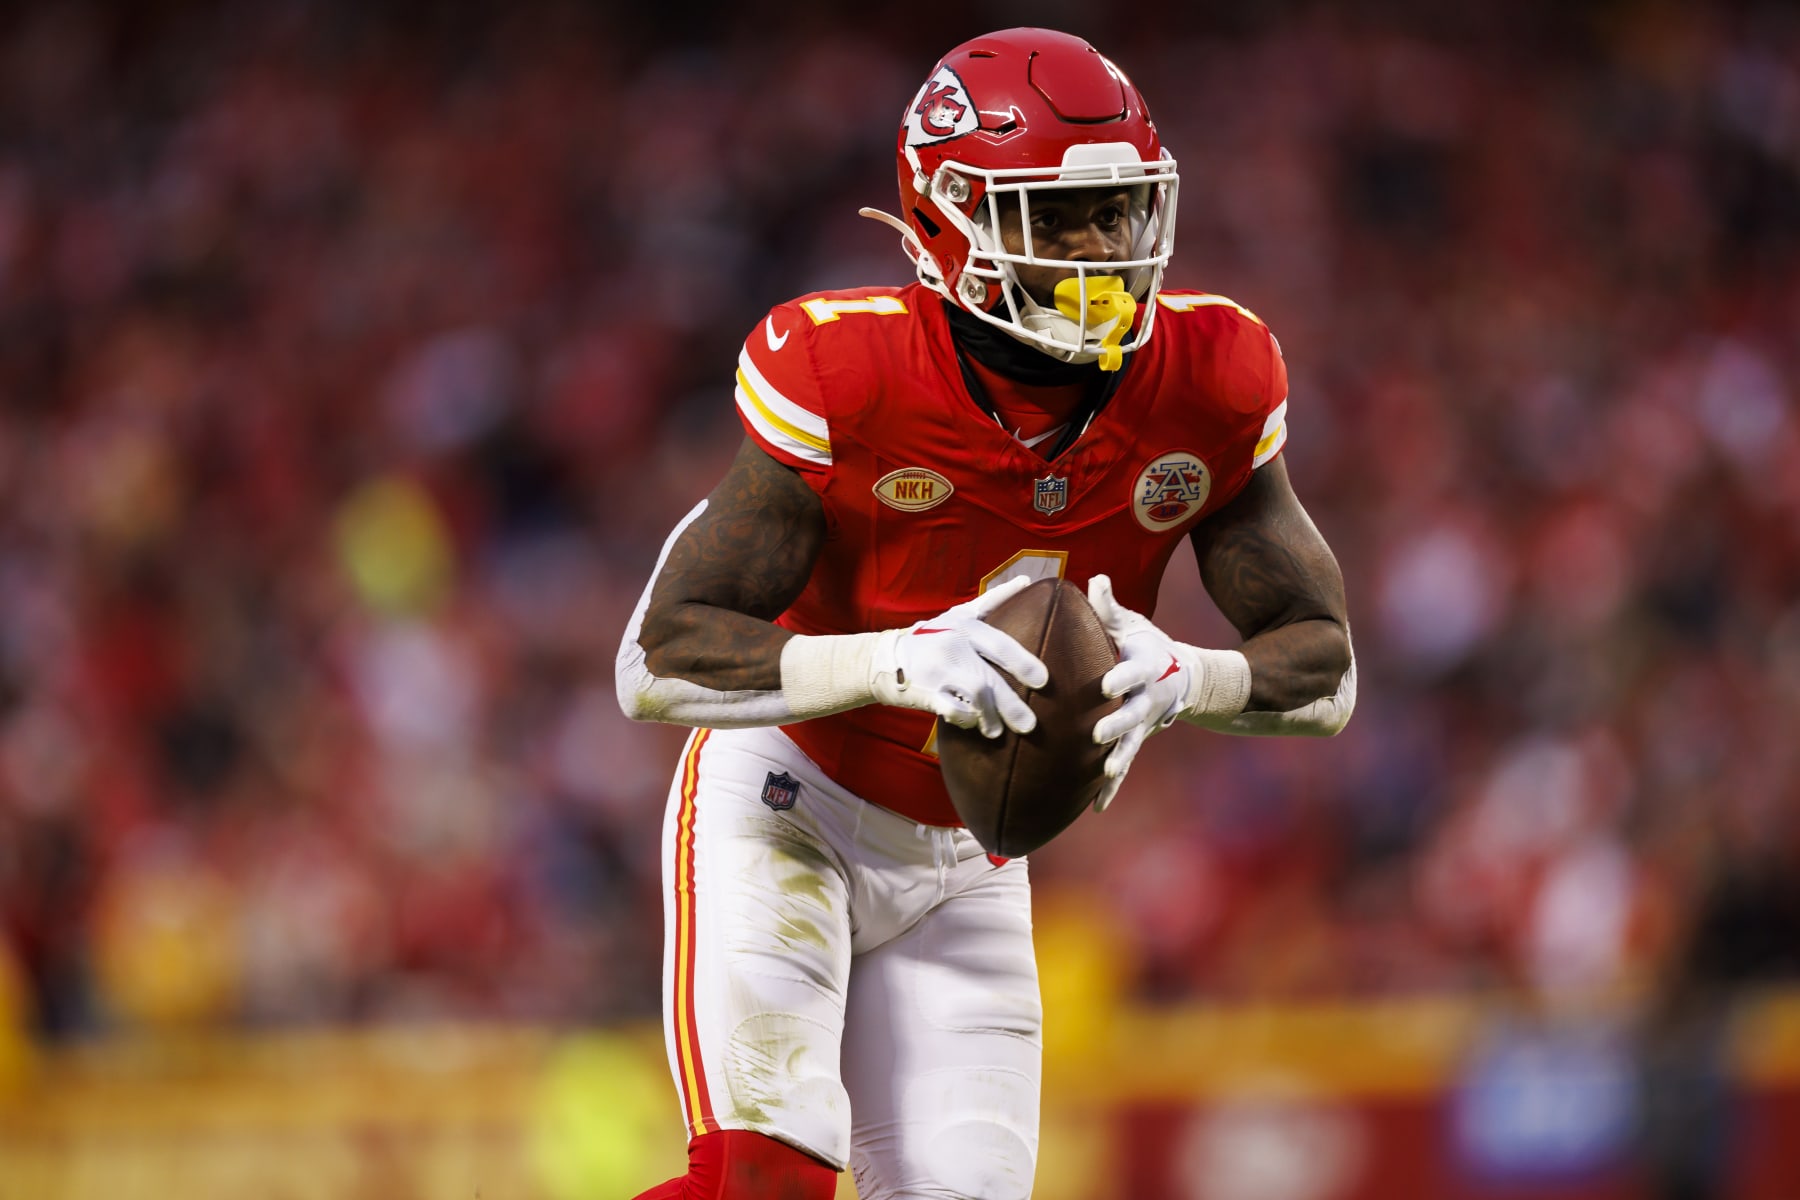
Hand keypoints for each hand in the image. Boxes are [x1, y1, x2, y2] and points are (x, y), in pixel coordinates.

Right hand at [871, 575, 1048, 737]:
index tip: (1044, 681)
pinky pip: (954, 710)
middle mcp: (951, 645)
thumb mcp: (958, 615)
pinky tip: (974, 723)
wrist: (883, 658)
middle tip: (1030, 725)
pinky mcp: (925, 691)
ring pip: (974, 697)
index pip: (1000, 645)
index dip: (1024, 664)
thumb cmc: (932, 636)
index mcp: (963, 625)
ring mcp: (937, 670)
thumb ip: (992, 602)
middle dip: (1012, 706)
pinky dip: (967, 719)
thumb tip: (1025, 580)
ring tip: (998, 730)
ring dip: (990, 717)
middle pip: (988, 680)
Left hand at [1087, 574, 1196, 810]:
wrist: (1182, 675)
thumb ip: (1110, 607)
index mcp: (1144, 667)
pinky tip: (1097, 808)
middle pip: (1134, 713)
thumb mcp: (1132, 623)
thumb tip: (1095, 578)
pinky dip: (1112, 788)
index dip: (1122, 678)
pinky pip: (1124, 765)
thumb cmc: (1146, 644)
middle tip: (1098, 733)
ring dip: (1119, 758)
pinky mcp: (1137, 740)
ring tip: (1107, 773)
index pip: (1134, 672)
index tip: (1107, 684)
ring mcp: (1144, 723)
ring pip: (1132, 743)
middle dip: (1118, 723)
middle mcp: (1147, 698)